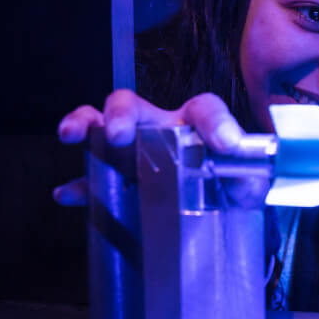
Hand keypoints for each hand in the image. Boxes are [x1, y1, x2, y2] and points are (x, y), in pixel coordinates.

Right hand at [52, 90, 245, 205]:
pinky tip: (69, 195)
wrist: (217, 214)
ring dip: (84, 125)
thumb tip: (237, 168)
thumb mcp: (248, 185)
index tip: (226, 145)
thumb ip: (247, 174)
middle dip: (120, 113)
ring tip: (71, 134)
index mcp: (195, 126)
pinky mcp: (116, 183)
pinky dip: (78, 187)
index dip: (214, 122)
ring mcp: (132, 153)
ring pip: (100, 125)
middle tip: (119, 136)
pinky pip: (90, 179)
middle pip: (132, 104)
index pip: (203, 110)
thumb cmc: (230, 188)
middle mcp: (159, 129)